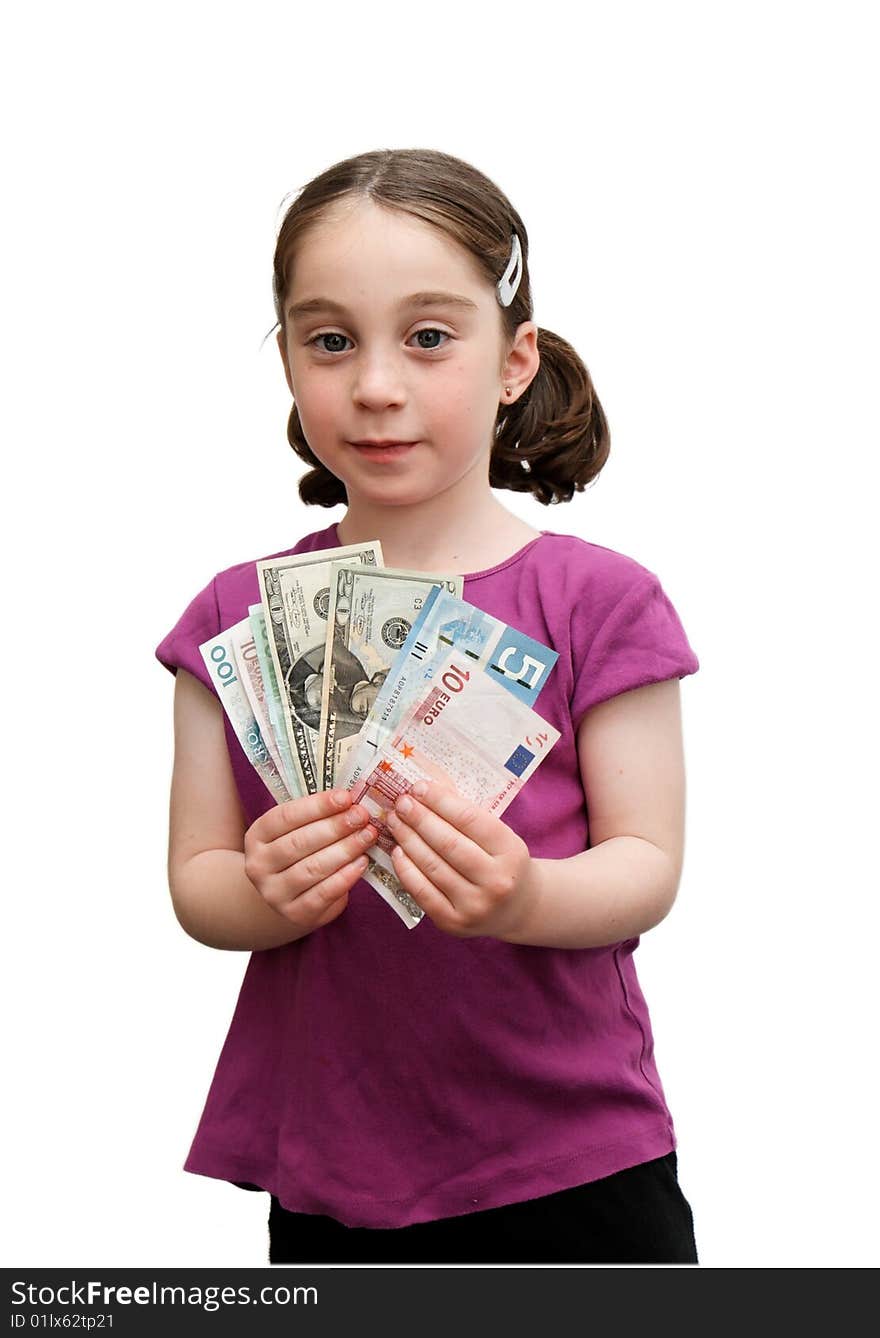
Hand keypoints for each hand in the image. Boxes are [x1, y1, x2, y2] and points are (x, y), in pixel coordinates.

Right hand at [243, 789, 377, 933]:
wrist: (290, 896)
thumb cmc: (300, 852)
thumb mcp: (298, 830)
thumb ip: (318, 815)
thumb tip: (351, 800)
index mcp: (257, 836)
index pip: (286, 817)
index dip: (318, 806)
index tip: (346, 797)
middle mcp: (259, 865)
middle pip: (299, 842)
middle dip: (335, 827)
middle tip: (361, 816)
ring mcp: (274, 893)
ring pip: (312, 868)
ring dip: (345, 849)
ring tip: (367, 836)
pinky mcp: (295, 914)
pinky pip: (323, 894)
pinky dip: (345, 877)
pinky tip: (362, 862)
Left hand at [385, 779, 538, 938]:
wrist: (516, 909)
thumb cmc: (502, 864)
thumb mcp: (500, 838)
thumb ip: (469, 819)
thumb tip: (426, 793)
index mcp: (511, 853)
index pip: (470, 820)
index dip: (440, 801)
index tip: (419, 787)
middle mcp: (496, 882)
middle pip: (448, 843)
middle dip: (419, 819)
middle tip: (402, 802)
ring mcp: (474, 906)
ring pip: (432, 866)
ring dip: (408, 839)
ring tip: (395, 821)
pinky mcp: (453, 923)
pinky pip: (421, 892)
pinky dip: (405, 869)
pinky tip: (397, 850)